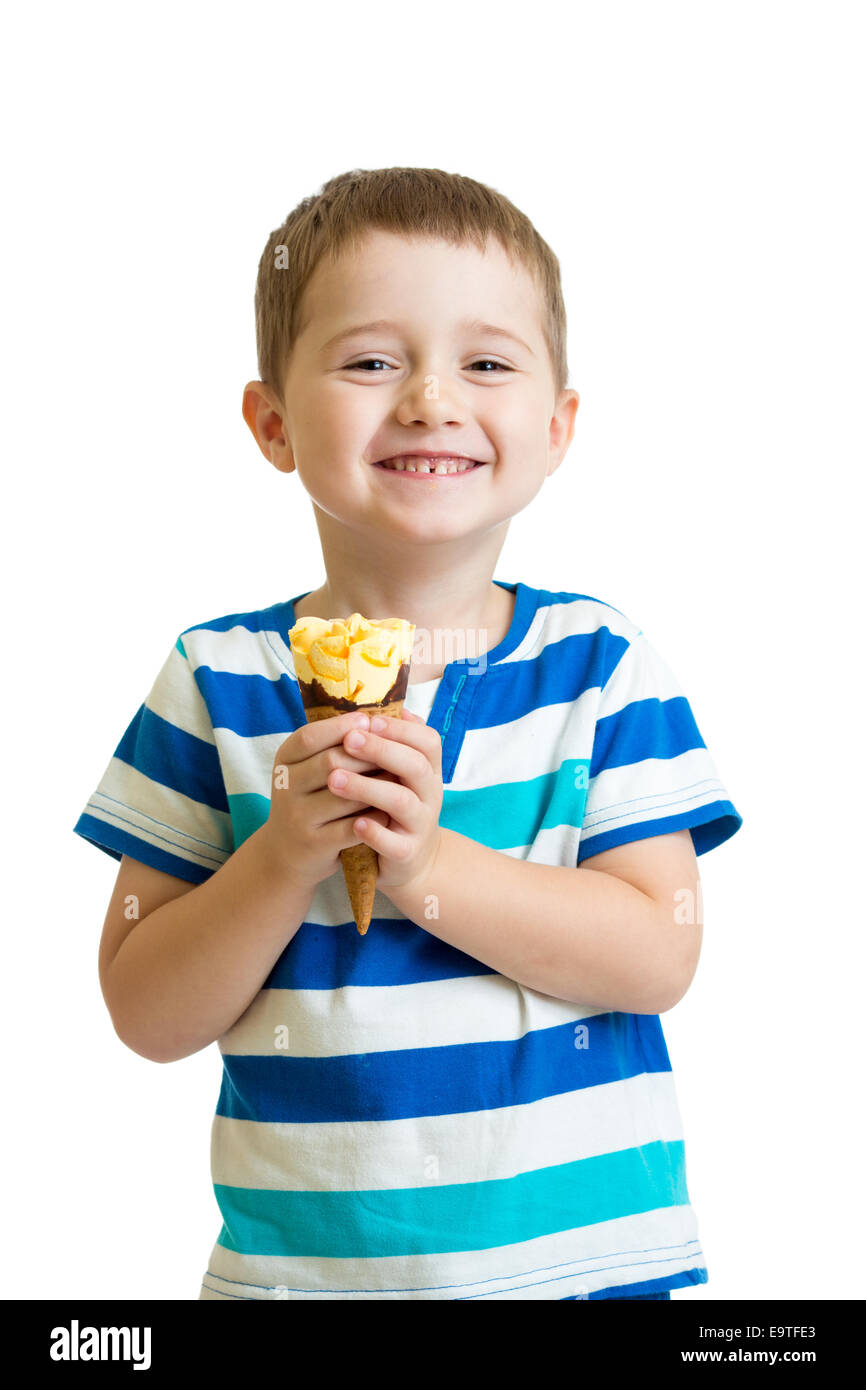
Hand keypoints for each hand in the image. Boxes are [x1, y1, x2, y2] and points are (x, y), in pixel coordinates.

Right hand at [262, 711, 393, 891]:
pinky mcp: (313, 843)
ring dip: (377, 785)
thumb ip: (335, 743)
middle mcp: (286, 786)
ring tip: (400, 778)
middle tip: (395, 752)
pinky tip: (389, 811)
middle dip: (367, 755)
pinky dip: (374, 817)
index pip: (310, 737)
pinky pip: (351, 826)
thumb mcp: (309, 768)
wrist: (288, 852)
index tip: (368, 720)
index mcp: (284, 759)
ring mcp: (297, 816)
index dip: (341, 727)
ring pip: (345, 795)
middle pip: (330, 761)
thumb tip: (380, 713)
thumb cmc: (311, 799)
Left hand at [326, 707, 443, 892]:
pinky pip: (393, 842)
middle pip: (415, 765)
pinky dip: (373, 831)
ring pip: (401, 801)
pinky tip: (352, 822)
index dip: (400, 729)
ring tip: (335, 780)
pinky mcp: (407, 852)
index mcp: (428, 770)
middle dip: (381, 750)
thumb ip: (393, 744)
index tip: (368, 720)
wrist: (410, 861)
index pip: (427, 741)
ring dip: (367, 788)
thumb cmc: (396, 808)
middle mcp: (430, 794)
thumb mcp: (400, 774)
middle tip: (348, 740)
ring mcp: (420, 824)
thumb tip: (381, 705)